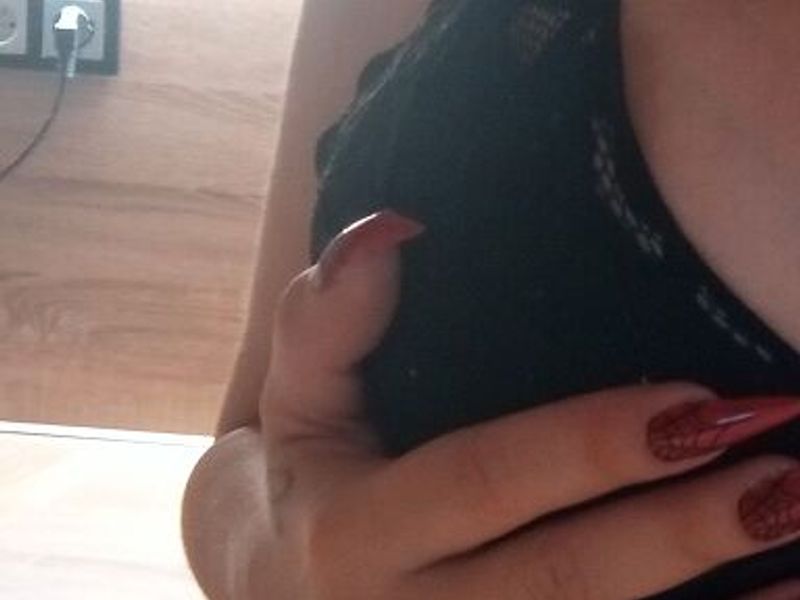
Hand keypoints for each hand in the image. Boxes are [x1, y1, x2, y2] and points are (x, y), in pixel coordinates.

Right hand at [183, 210, 799, 599]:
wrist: (276, 588)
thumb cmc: (301, 475)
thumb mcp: (296, 395)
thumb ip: (330, 316)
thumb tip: (396, 225)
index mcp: (352, 532)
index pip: (481, 483)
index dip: (585, 448)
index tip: (696, 405)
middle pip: (557, 582)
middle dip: (677, 535)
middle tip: (785, 474)